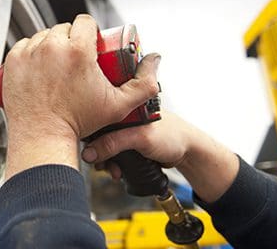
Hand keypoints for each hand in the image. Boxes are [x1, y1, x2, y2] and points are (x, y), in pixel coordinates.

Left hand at [2, 14, 160, 178]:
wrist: (42, 136)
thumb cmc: (76, 122)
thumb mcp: (118, 105)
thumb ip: (143, 85)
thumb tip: (154, 63)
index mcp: (78, 50)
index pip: (85, 21)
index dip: (90, 31)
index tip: (90, 44)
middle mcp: (51, 46)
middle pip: (64, 28)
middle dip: (71, 40)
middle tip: (75, 60)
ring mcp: (29, 53)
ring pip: (44, 35)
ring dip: (51, 45)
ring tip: (57, 65)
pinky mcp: (13, 61)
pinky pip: (25, 45)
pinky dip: (32, 52)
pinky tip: (40, 67)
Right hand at [82, 110, 238, 202]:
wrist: (189, 152)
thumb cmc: (172, 137)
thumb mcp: (141, 138)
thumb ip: (114, 143)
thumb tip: (89, 153)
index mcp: (125, 106)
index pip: (99, 116)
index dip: (91, 133)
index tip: (88, 149)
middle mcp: (122, 116)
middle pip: (99, 134)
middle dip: (98, 152)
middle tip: (102, 165)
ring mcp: (125, 130)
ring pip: (105, 145)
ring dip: (106, 160)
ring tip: (113, 170)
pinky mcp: (129, 143)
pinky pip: (114, 153)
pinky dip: (113, 163)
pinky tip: (117, 171)